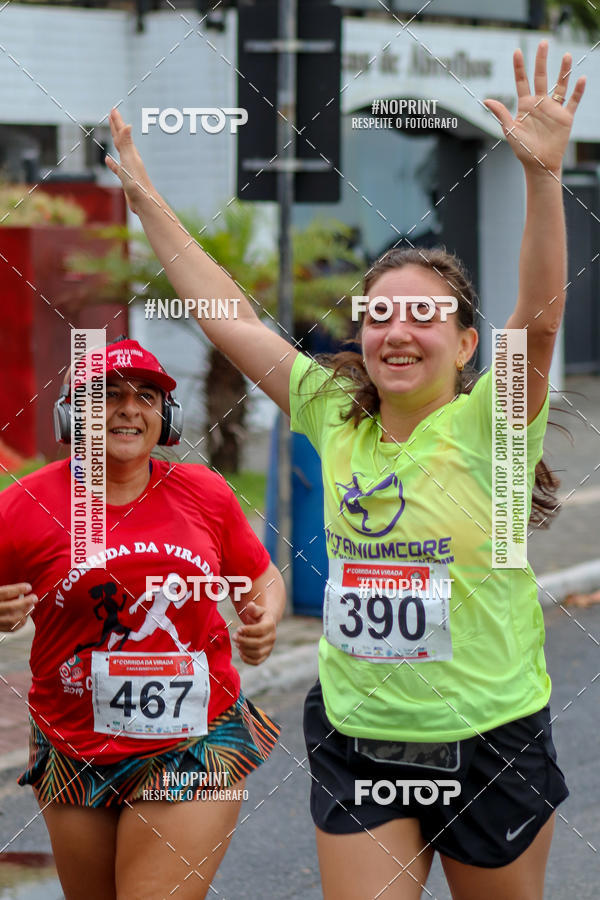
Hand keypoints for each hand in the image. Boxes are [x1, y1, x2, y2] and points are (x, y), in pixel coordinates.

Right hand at [0, 583, 37, 631]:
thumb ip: (5, 593)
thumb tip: (21, 590)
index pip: (4, 593)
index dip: (18, 589)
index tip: (28, 587)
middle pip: (10, 607)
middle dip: (25, 603)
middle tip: (34, 598)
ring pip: (12, 620)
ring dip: (25, 614)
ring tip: (31, 608)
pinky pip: (10, 629)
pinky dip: (20, 624)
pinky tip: (24, 618)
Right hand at [105, 108, 154, 214]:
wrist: (144, 201)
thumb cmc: (137, 181)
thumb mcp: (129, 159)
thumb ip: (126, 142)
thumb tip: (127, 125)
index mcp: (131, 152)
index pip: (122, 133)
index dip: (117, 121)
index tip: (113, 109)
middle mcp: (131, 158)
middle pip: (121, 139)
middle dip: (116, 126)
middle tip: (112, 114)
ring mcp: (129, 168)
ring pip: (120, 151)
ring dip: (116, 142)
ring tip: (112, 134)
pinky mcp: (126, 179)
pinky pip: (117, 168)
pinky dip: (112, 163)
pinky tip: (108, 160)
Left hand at [233, 601, 276, 665]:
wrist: (265, 626)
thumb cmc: (259, 617)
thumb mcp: (257, 610)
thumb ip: (253, 608)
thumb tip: (250, 606)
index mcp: (270, 625)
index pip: (260, 630)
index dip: (248, 631)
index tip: (238, 629)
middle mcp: (272, 638)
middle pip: (258, 643)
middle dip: (243, 641)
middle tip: (234, 637)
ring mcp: (269, 648)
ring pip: (257, 653)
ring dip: (244, 650)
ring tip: (237, 643)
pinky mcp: (265, 656)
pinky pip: (256, 662)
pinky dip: (247, 659)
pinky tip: (240, 652)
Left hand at [484, 41, 585, 175]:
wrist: (539, 165)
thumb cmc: (523, 150)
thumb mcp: (510, 131)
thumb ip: (501, 114)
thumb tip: (486, 100)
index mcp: (525, 105)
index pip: (522, 81)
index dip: (519, 67)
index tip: (517, 51)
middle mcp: (540, 103)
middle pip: (541, 77)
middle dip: (541, 60)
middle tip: (543, 42)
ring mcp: (553, 109)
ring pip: (560, 85)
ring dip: (563, 71)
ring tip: (566, 55)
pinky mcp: (565, 117)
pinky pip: (573, 101)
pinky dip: (578, 91)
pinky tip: (580, 79)